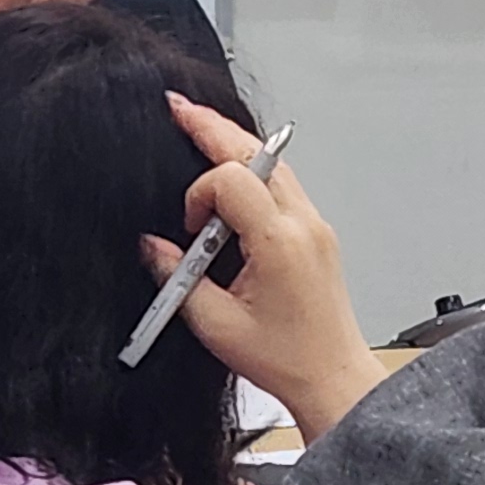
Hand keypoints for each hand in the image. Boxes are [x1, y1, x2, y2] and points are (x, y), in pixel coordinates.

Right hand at [143, 93, 388, 444]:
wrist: (332, 376)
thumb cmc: (287, 358)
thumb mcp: (215, 324)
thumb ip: (177, 280)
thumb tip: (153, 246)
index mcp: (280, 242)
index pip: (232, 180)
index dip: (198, 195)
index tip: (187, 230)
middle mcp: (304, 225)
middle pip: (258, 153)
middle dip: (214, 128)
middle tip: (179, 108)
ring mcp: (315, 226)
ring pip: (274, 164)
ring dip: (236, 146)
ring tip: (200, 128)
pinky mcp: (317, 234)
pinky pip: (284, 185)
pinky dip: (254, 172)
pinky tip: (232, 172)